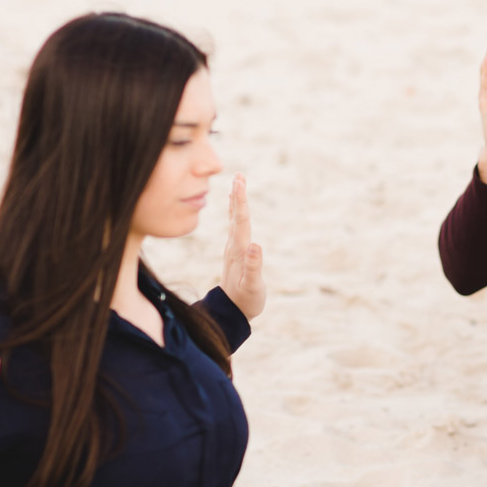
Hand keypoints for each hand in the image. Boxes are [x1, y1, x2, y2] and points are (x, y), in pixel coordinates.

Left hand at [222, 173, 264, 319]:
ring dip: (236, 201)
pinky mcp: (235, 251)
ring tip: (237, 183)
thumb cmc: (245, 301)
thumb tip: (256, 245)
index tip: (239, 182)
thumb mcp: (252, 287)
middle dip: (238, 195)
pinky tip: (236, 207)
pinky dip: (236, 213)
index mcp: (239, 251)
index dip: (241, 201)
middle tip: (238, 175)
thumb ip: (253, 267)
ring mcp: (233, 248)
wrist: (230, 311)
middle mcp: (234, 246)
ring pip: (235, 219)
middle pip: (236, 216)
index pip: (241, 221)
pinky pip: (235, 226)